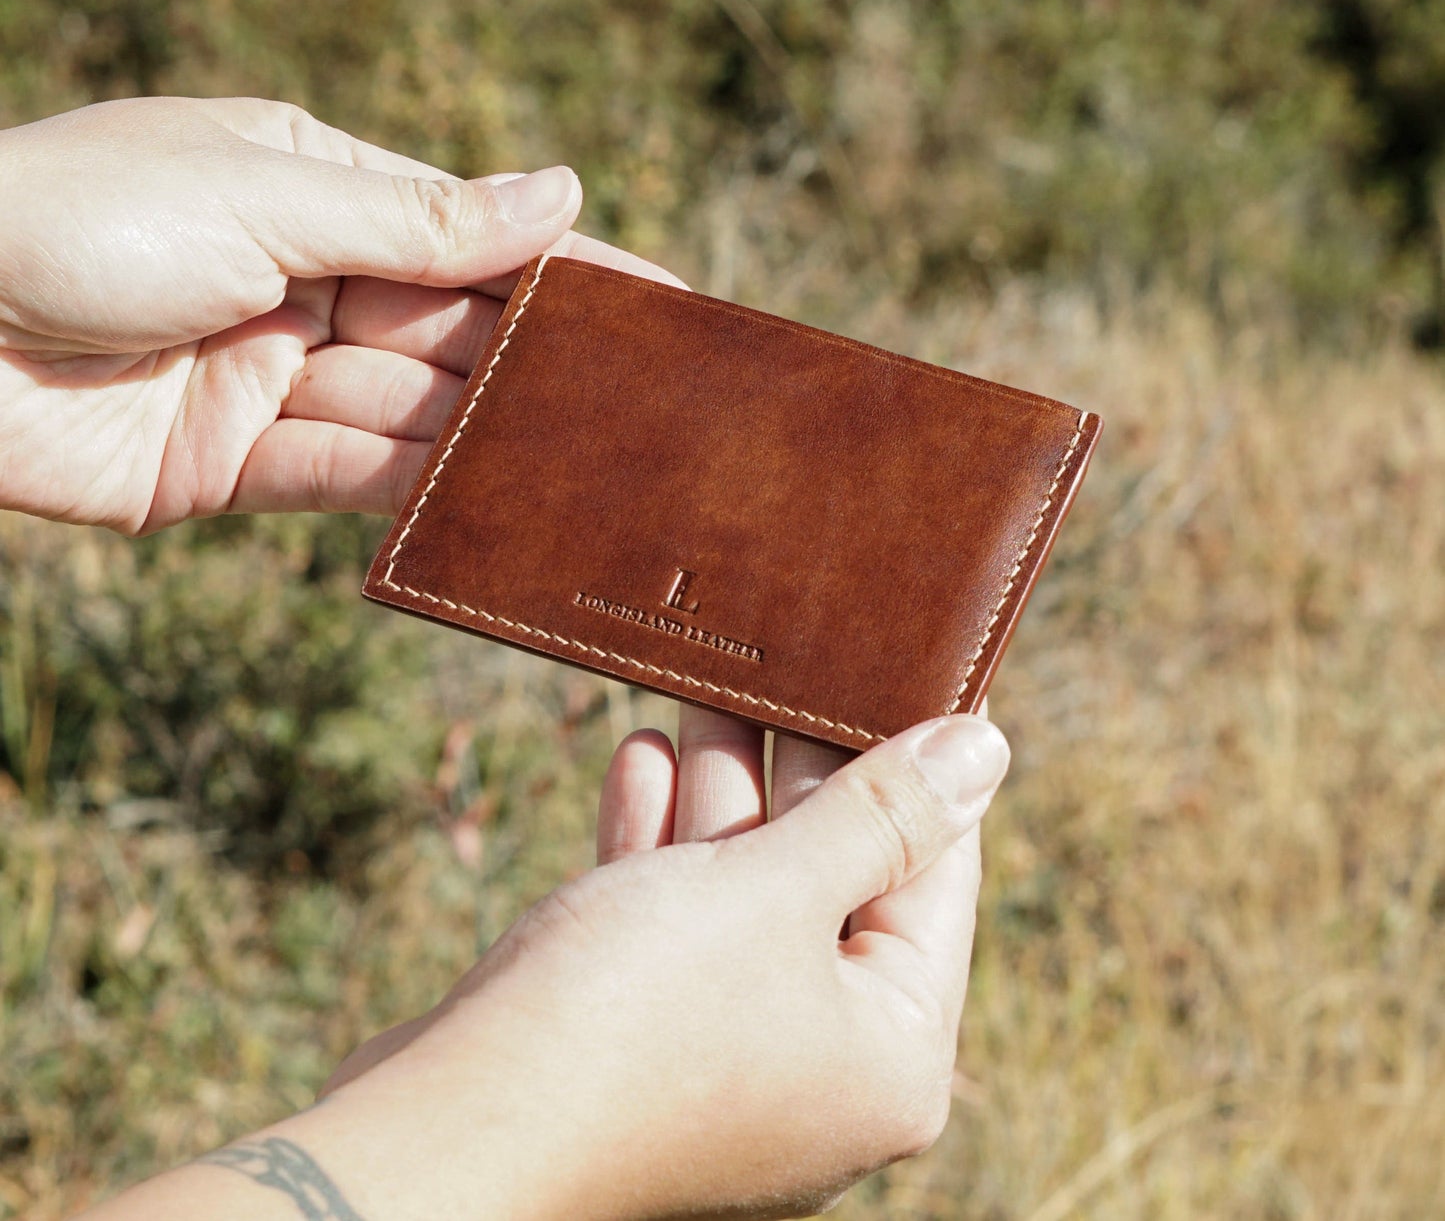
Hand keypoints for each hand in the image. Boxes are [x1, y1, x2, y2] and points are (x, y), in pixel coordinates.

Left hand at [0, 96, 678, 532]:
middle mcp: (304, 281)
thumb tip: (561, 195)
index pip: (470, 234)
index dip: (567, 269)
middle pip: (453, 330)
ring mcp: (272, 376)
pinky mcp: (234, 464)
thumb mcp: (265, 199)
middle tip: (655, 408)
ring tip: (597, 468)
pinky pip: (350, 477)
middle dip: (543, 367)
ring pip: (413, 412)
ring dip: (493, 439)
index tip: (666, 304)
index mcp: (312, 188)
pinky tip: (496, 507)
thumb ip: (418, 220)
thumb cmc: (73, 218)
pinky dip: (418, 493)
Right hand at [311, 709, 1008, 1219]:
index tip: (907, 670)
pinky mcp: (647, 1041)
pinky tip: (640, 754)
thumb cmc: (630, 1018)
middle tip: (790, 658)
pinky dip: (661, 844)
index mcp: (892, 1050)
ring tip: (706, 690)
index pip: (935, 871)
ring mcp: (730, 1057)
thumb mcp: (772, 891)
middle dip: (797, 764)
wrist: (444, 1136)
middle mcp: (823, 1065)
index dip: (921, 761)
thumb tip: (984, 747)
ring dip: (720, 789)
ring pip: (746, 892)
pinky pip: (676, 924)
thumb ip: (878, 814)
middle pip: (835, 876)